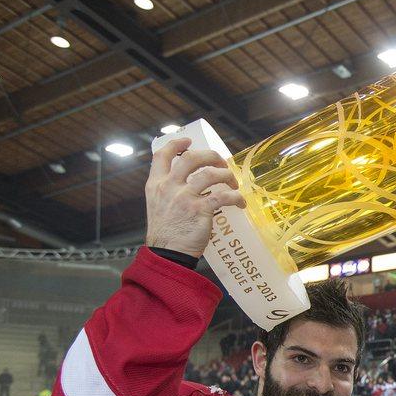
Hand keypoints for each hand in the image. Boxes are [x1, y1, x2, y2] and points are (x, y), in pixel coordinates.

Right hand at [144, 138, 245, 257]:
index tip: (188, 141)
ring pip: (210, 173)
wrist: (167, 255)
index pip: (161, 155)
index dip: (176, 144)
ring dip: (226, 176)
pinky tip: (240, 203)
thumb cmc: (167, 234)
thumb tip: (191, 184)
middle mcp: (168, 187)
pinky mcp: (199, 210)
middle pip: (191, 158)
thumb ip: (169, 193)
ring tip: (233, 184)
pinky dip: (236, 197)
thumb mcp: (158, 207)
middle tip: (222, 163)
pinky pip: (223, 196)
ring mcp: (184, 197)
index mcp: (156, 185)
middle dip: (210, 156)